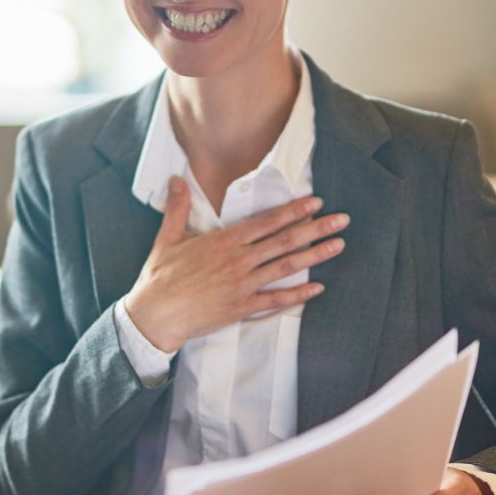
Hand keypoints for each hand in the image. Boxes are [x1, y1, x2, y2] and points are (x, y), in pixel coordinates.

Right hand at [122, 175, 348, 352]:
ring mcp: (242, 285)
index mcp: (224, 241)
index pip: (267, 222)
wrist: (154, 315)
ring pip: (285, 267)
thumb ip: (178, 208)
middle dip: (316, 229)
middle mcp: (238, 261)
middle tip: (342, 220)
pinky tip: (318, 288)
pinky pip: (275, 300)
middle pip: (284, 241)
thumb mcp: (167, 238)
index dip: (293, 211)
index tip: (316, 202)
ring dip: (315, 256)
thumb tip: (176, 179)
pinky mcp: (241, 307)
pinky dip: (297, 295)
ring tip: (338, 246)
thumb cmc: (159, 277)